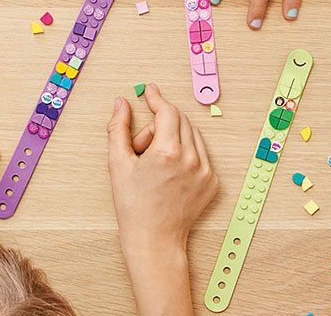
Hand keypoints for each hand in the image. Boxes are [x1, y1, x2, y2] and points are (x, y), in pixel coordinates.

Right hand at [106, 83, 218, 315]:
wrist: (155, 240)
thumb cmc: (133, 206)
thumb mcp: (118, 164)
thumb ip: (118, 129)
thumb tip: (121, 103)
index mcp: (168, 152)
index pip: (167, 111)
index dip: (156, 98)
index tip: (150, 90)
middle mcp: (192, 158)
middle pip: (179, 120)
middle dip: (158, 125)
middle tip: (140, 146)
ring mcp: (206, 171)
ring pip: (191, 135)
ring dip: (173, 137)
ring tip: (154, 162)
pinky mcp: (213, 182)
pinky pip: (200, 154)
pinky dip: (185, 153)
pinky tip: (169, 173)